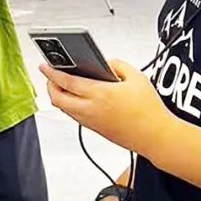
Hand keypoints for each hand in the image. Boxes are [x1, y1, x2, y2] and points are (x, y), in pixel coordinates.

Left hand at [41, 58, 170, 154]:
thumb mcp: (136, 76)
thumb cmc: (149, 109)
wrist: (156, 137)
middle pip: (59, 99)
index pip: (67, 82)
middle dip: (50, 86)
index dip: (52, 73)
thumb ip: (117, 65)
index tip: (45, 66)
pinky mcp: (96, 131)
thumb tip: (105, 64)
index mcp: (100, 94)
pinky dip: (70, 106)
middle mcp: (92, 110)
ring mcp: (92, 122)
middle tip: (51, 75)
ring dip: (59, 97)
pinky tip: (76, 98)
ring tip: (62, 84)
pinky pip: (75, 117)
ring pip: (65, 110)